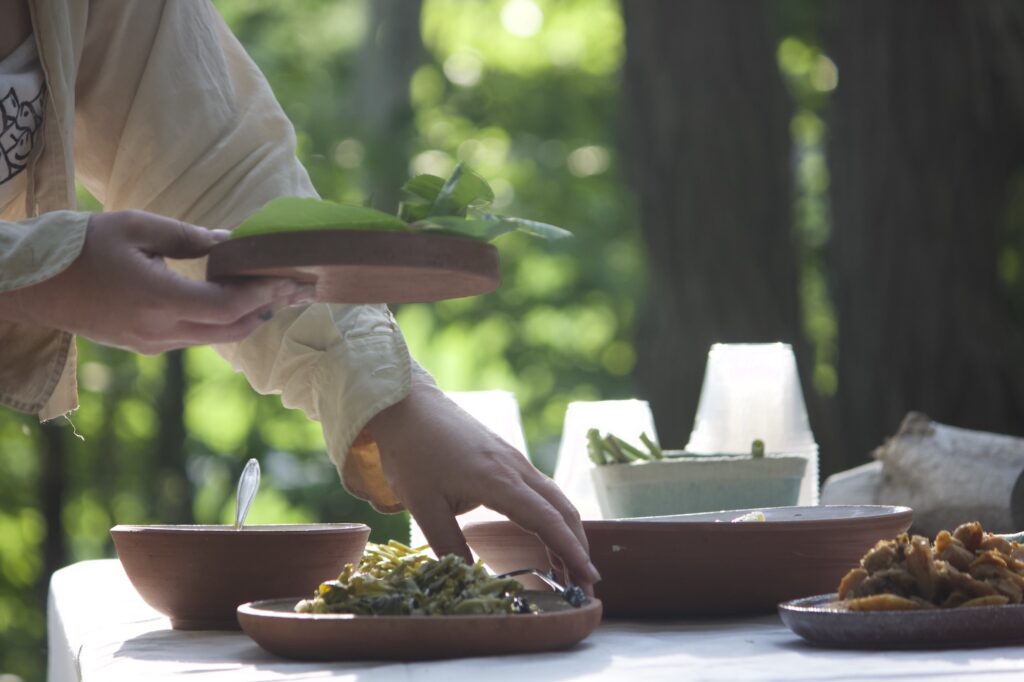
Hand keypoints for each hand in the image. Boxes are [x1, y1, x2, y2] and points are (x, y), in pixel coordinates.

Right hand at [0, 210, 311, 352]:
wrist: (31, 285)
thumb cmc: (78, 246)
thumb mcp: (135, 226)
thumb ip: (188, 237)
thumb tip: (229, 242)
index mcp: (160, 299)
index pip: (230, 305)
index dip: (266, 294)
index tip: (292, 279)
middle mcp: (161, 330)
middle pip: (232, 329)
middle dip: (268, 309)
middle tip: (296, 289)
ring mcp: (153, 343)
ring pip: (216, 337)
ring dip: (247, 318)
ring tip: (273, 294)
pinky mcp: (145, 346)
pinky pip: (195, 337)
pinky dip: (221, 321)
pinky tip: (233, 301)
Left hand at [367, 375, 600, 592]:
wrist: (407, 406)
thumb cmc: (412, 454)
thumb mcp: (423, 506)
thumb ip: (449, 545)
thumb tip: (472, 580)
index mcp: (499, 481)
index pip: (547, 521)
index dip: (570, 552)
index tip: (588, 579)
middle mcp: (516, 469)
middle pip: (562, 510)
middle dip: (579, 547)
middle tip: (587, 584)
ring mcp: (514, 460)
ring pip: (555, 498)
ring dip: (568, 532)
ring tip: (571, 567)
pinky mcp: (507, 457)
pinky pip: (541, 489)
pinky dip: (553, 515)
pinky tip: (547, 533)